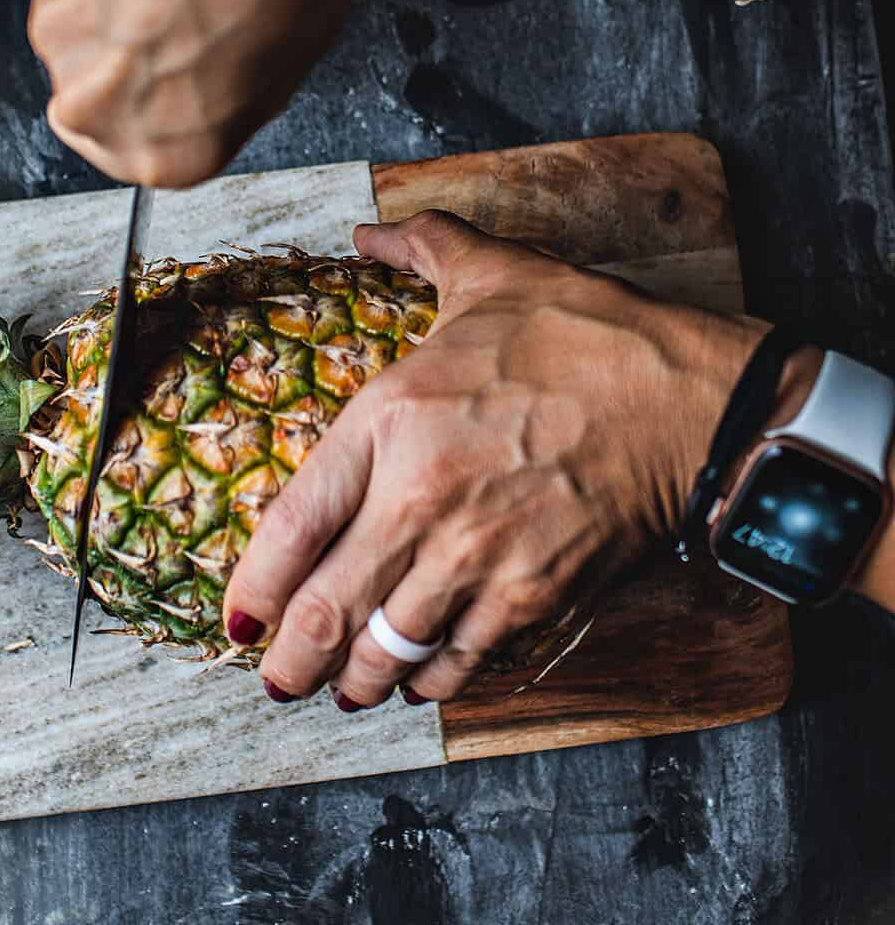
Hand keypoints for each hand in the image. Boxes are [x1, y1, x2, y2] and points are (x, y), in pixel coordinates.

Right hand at [25, 0, 376, 189]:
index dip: (170, 103)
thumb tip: (215, 64)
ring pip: (83, 11)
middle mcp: (92, 98)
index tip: (188, 72)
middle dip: (137, 40)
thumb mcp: (297, 49)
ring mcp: (57, 15)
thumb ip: (231, 81)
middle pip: (103, 82)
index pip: (143, 153)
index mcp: (164, 151)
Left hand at [224, 211, 768, 707]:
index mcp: (389, 418)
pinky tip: (419, 682)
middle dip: (289, 660)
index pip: (293, 526)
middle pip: (327, 610)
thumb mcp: (490, 274)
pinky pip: (461, 661)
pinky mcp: (532, 596)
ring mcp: (476, 557)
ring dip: (356, 682)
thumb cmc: (586, 334)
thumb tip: (367, 232)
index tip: (237, 616)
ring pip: (387, 651)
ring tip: (344, 692)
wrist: (687, 398)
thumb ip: (419, 249)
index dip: (254, 585)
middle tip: (275, 678)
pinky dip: (432, 681)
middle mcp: (419, 500)